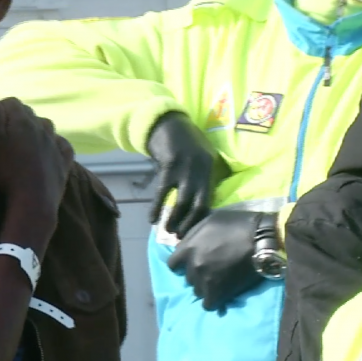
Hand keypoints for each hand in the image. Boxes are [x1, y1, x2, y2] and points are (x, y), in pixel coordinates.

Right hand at [0, 97, 74, 214]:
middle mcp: (42, 126)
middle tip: (6, 133)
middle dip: (17, 118)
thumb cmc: (6, 171)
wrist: (33, 200)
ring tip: (26, 142)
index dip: (1, 108)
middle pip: (29, 113)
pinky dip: (55, 143)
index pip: (11, 102)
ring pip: (47, 126)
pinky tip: (49, 149)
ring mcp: (55, 143)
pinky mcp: (65, 160)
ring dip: (36, 129)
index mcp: (22, 120)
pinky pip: (62, 144)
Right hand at [146, 112, 230, 237]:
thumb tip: (203, 201)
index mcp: (210, 169)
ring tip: (167, 231)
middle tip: (181, 237)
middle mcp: (200, 170)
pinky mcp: (169, 165)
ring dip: (174, 219)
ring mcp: (185, 168)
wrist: (168, 122)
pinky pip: (162, 191)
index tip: (196, 233)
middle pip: (198, 204)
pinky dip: (157, 206)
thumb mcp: (203, 155)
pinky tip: (152, 218)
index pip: (209, 200)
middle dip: (189, 223)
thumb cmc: (186, 141)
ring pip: (181, 201)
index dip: (202, 219)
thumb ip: (204, 175)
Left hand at [167, 210, 266, 310]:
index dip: (182, 265)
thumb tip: (189, 243)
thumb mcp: (209, 221)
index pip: (173, 264)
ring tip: (219, 283)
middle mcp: (193, 265)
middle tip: (211, 272)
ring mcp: (205, 279)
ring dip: (206, 288)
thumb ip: (195, 235)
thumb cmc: (238, 224)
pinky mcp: (219, 291)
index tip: (191, 264)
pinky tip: (221, 296)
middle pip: (188, 278)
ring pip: (198, 291)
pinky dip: (214, 301)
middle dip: (197, 275)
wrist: (261, 238)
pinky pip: (209, 304)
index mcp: (188, 248)